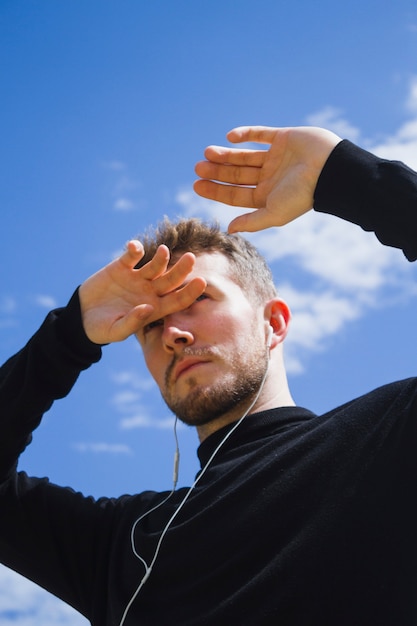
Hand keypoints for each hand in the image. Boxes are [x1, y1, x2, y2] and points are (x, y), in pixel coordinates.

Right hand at [78, 241, 205, 343]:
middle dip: (182, 270)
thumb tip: (147, 308)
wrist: (82, 316)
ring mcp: (137, 278)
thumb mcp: (116, 331)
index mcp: (155, 308)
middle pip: (171, 279)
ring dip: (161, 258)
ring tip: (163, 251)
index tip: (201, 282)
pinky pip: (131, 256)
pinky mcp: (121, 267)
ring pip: (155, 265)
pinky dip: (134, 250)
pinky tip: (134, 247)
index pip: (178, 300)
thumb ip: (133, 322)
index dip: (190, 292)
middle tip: (191, 258)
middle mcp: (150, 291)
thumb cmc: (102, 329)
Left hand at [194, 126, 341, 232]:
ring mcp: (276, 157)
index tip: (196, 184)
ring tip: (207, 152)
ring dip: (226, 154)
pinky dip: (245, 134)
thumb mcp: (274, 213)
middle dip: (217, 171)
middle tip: (198, 167)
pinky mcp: (284, 138)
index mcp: (267, 196)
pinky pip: (260, 134)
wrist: (330, 169)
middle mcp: (269, 178)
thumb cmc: (303, 195)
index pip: (235, 194)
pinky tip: (230, 137)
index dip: (215, 190)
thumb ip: (251, 222)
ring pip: (244, 155)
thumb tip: (228, 229)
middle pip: (237, 175)